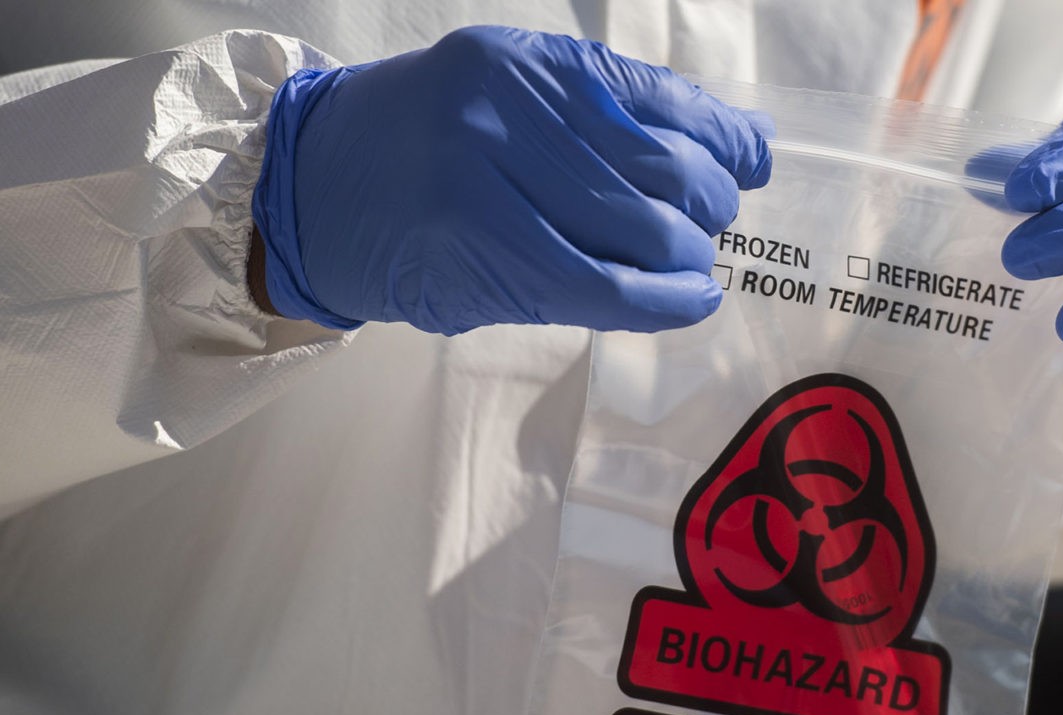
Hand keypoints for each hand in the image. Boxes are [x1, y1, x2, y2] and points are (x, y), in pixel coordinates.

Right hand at [252, 26, 770, 334]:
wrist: (309, 191)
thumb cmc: (421, 147)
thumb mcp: (509, 100)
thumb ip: (615, 115)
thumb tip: (742, 142)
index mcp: (525, 64)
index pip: (659, 98)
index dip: (722, 137)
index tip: (753, 162)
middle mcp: (508, 110)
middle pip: (659, 167)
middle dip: (707, 204)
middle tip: (707, 225)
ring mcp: (489, 181)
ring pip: (639, 228)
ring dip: (687, 256)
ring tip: (691, 266)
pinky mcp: (481, 253)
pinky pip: (605, 286)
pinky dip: (662, 302)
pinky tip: (689, 301)